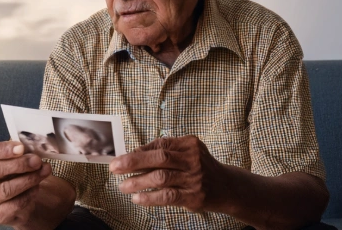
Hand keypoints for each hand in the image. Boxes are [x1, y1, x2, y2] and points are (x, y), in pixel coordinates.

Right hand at [0, 141, 51, 225]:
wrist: (19, 204)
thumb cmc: (14, 178)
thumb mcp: (15, 163)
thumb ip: (20, 155)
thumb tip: (31, 148)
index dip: (5, 149)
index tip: (22, 147)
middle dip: (18, 164)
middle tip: (36, 161)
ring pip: (5, 188)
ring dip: (28, 179)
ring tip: (43, 172)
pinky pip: (15, 204)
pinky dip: (29, 194)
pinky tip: (37, 187)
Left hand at [109, 135, 226, 212]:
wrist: (227, 187)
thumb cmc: (200, 168)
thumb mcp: (187, 154)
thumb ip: (165, 152)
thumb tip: (133, 154)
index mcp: (189, 144)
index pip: (160, 145)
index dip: (138, 152)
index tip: (120, 159)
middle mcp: (193, 158)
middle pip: (159, 157)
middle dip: (133, 162)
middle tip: (114, 168)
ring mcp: (194, 177)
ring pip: (160, 177)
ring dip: (138, 182)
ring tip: (123, 186)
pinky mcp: (194, 195)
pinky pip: (167, 196)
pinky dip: (150, 197)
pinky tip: (138, 198)